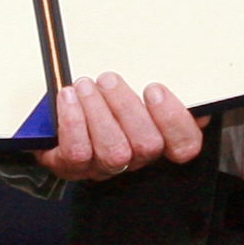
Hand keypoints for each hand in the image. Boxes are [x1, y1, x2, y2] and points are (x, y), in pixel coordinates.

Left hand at [37, 73, 205, 183]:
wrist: (58, 115)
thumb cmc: (102, 101)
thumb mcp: (132, 90)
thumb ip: (158, 87)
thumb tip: (180, 76)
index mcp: (158, 139)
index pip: (185, 145)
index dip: (174, 120)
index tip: (154, 89)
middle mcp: (135, 158)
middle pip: (147, 145)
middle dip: (127, 107)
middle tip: (108, 79)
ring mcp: (104, 167)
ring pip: (113, 151)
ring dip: (98, 112)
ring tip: (85, 85)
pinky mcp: (73, 168)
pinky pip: (77, 153)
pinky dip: (72, 122)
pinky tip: (68, 98)